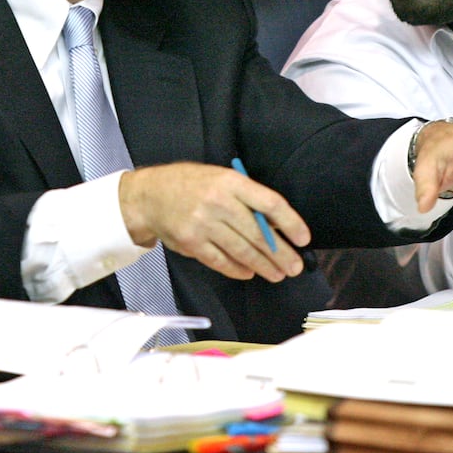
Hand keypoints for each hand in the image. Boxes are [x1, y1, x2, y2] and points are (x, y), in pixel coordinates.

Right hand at [118, 162, 308, 281]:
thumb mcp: (220, 179)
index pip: (270, 203)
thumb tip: (277, 225)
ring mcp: (203, 224)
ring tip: (277, 274)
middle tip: (294, 266)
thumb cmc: (190, 185)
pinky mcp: (191, 243)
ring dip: (263, 265)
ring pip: (241, 250)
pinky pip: (220, 261)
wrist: (149, 195)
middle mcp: (218, 202)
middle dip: (281, 253)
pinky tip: (249, 273)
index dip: (290, 223)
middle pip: (258, 233)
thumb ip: (247, 198)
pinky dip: (237, 269)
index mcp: (230, 181)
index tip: (303, 237)